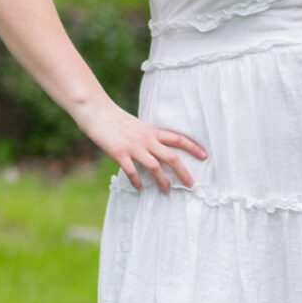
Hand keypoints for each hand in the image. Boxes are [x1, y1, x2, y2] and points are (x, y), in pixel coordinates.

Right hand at [80, 100, 206, 192]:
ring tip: (166, 191)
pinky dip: (137, 181)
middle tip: (191, 185)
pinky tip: (139, 187)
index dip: (193, 147)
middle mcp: (146, 139)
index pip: (178, 138)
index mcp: (152, 131)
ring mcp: (133, 146)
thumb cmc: (115, 119)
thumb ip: (147, 137)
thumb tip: (156, 149)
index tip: (205, 156)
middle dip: (183, 172)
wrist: (96, 111)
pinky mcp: (119, 152)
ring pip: (155, 166)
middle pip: (171, 156)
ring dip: (162, 181)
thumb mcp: (137, 126)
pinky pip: (132, 171)